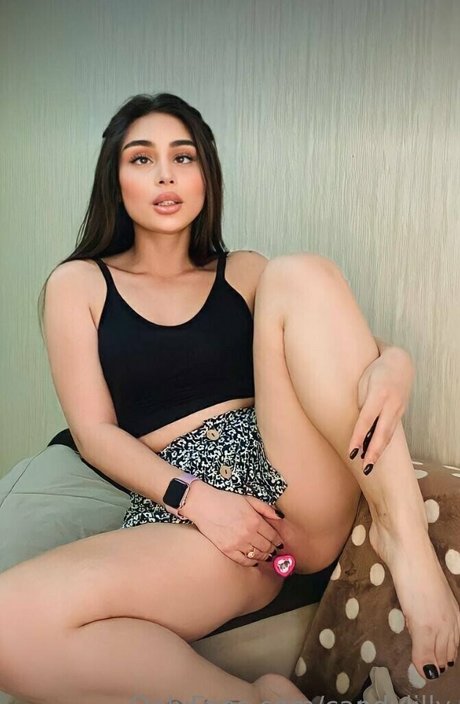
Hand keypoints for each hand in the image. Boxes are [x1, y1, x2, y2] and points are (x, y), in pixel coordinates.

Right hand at [180, 481, 283, 565]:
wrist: (204, 504)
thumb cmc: (226, 500)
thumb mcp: (248, 499)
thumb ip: (266, 508)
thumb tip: (280, 517)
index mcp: (255, 520)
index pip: (273, 535)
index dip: (278, 540)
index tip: (279, 543)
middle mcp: (248, 533)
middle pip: (267, 547)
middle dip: (273, 549)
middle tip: (275, 551)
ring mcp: (238, 543)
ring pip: (257, 555)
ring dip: (264, 556)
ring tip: (267, 556)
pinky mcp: (227, 550)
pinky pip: (243, 560)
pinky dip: (251, 561)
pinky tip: (253, 560)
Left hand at [348, 346, 414, 468]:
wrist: (400, 363)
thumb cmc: (376, 371)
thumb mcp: (364, 382)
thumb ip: (361, 403)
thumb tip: (358, 425)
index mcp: (379, 394)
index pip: (367, 420)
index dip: (359, 437)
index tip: (352, 452)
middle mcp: (392, 403)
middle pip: (382, 432)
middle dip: (374, 452)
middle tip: (366, 468)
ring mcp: (399, 409)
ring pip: (389, 434)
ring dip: (379, 452)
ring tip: (369, 467)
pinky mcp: (400, 413)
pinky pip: (391, 431)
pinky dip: (384, 444)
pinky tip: (376, 454)